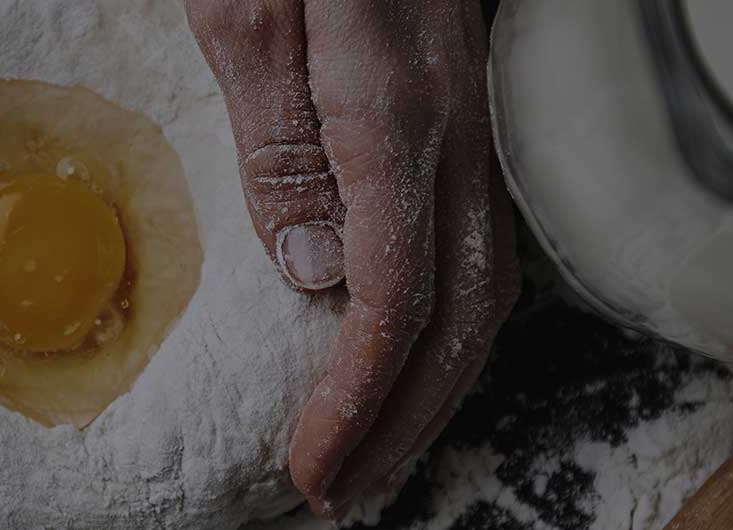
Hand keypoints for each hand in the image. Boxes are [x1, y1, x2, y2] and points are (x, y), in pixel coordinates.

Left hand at [186, 0, 519, 517]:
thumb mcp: (244, 4)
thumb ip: (279, 135)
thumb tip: (317, 272)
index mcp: (393, 110)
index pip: (393, 299)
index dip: (356, 401)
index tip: (310, 466)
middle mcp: (457, 127)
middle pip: (459, 318)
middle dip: (401, 422)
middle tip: (343, 491)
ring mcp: (477, 120)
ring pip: (489, 287)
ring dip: (436, 386)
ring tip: (380, 447)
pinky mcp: (470, 111)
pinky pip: (483, 239)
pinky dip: (453, 320)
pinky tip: (417, 349)